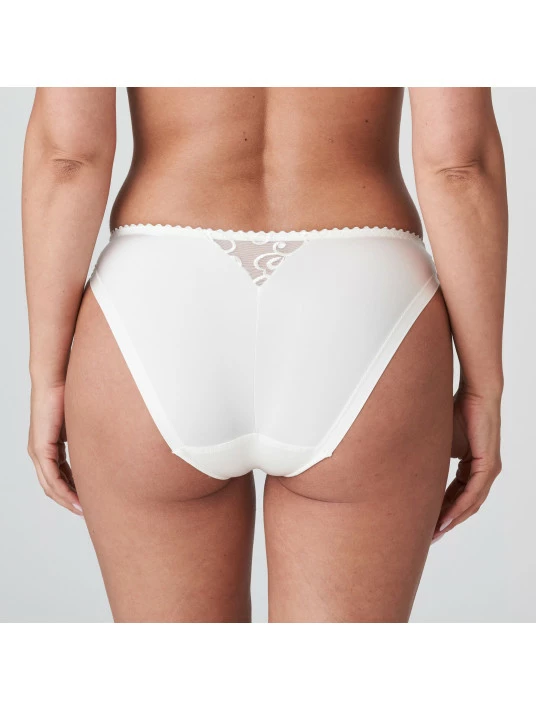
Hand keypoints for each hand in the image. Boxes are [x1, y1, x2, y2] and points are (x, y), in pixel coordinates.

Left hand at [28, 382, 81, 515]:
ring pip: (51, 485)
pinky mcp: (41, 448)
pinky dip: (64, 490)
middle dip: (69, 500)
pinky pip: (51, 477)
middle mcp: (40, 451)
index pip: (59, 475)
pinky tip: (76, 499)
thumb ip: (88, 437)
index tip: (89, 499)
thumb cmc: (71, 393)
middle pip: (53, 485)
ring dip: (67, 500)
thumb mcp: (82, 423)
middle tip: (86, 512)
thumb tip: (107, 444)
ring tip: (83, 510)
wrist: (56, 378)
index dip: (73, 490)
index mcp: (49, 445)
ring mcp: (38, 451)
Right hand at [433, 387, 501, 541]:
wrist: (474, 393)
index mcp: (474, 466)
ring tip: (435, 532)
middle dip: (447, 521)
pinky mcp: (488, 465)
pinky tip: (447, 518)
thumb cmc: (456, 409)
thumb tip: (411, 468)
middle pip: (466, 504)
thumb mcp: (440, 441)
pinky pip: (473, 493)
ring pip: (470, 503)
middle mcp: (485, 471)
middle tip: (429, 536)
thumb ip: (433, 458)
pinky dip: (459, 507)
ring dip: (452, 519)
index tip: (427, 523)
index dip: (442, 510)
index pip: (458, 495)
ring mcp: (489, 469)